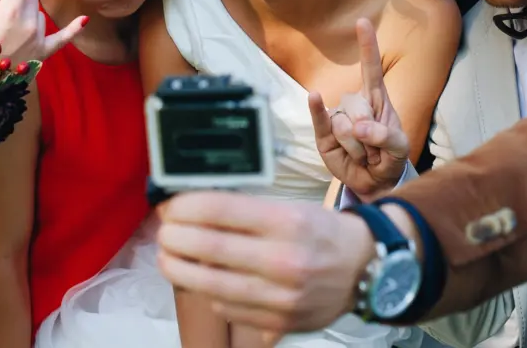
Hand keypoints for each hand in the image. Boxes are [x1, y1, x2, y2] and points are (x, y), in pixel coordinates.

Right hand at [0, 0, 85, 82]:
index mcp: (9, 9)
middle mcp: (29, 22)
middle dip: (16, 3)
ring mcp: (37, 39)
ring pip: (38, 16)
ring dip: (26, 19)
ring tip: (2, 40)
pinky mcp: (41, 55)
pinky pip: (61, 39)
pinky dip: (72, 29)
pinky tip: (85, 20)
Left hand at [157, 192, 374, 334]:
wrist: (364, 268)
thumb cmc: (320, 231)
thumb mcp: (288, 207)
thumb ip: (244, 211)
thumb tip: (193, 208)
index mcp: (286, 221)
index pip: (220, 210)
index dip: (185, 207)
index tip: (169, 206)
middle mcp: (284, 259)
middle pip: (210, 249)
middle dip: (174, 239)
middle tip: (162, 232)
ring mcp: (281, 295)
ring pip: (213, 285)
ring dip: (180, 270)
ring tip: (168, 257)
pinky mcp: (279, 320)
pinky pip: (229, 308)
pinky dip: (208, 293)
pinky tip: (200, 279)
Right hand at [308, 19, 409, 201]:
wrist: (374, 183)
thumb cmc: (388, 158)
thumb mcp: (399, 149)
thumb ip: (387, 137)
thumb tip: (359, 129)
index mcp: (376, 100)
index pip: (371, 69)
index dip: (366, 46)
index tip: (362, 22)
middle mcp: (354, 104)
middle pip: (357, 106)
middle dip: (369, 134)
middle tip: (375, 151)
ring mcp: (337, 118)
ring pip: (344, 125)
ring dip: (358, 148)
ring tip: (363, 155)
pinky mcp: (323, 135)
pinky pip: (321, 120)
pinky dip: (317, 109)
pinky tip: (314, 97)